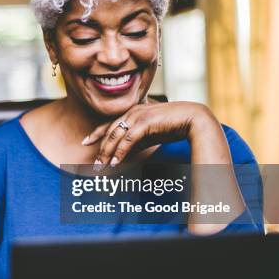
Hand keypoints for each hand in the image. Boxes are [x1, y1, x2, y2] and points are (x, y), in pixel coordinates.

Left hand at [82, 101, 217, 165]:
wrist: (192, 118)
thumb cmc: (172, 125)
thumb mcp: (149, 135)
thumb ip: (136, 142)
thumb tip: (122, 154)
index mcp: (132, 113)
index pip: (108, 123)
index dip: (96, 133)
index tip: (86, 142)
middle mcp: (131, 112)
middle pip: (109, 132)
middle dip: (100, 149)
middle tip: (95, 165)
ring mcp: (137, 115)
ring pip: (115, 136)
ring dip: (107, 152)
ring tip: (102, 166)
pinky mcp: (144, 122)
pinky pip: (128, 139)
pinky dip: (120, 151)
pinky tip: (115, 162)